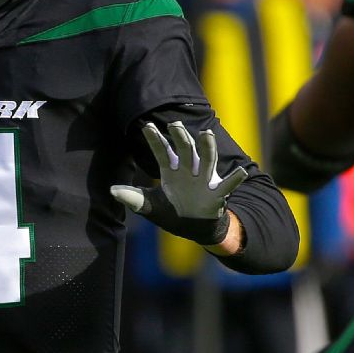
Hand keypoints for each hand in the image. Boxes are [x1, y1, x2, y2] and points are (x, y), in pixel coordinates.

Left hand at [110, 121, 247, 245]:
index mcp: (172, 171)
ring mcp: (204, 181)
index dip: (154, 140)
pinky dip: (235, 179)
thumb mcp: (151, 206)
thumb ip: (134, 198)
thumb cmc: (174, 213)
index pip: (162, 152)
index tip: (146, 126)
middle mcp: (189, 171)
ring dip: (207, 148)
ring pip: (206, 160)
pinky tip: (241, 171)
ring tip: (206, 134)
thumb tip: (112, 191)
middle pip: (185, 150)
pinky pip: (228, 185)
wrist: (196, 228)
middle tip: (174, 124)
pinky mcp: (217, 194)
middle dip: (180, 137)